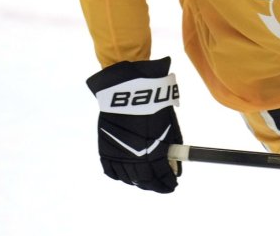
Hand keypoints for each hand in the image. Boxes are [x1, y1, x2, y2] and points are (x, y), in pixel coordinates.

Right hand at [86, 57, 182, 192]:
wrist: (128, 92)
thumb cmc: (153, 107)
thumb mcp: (168, 128)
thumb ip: (171, 149)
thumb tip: (174, 168)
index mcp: (154, 153)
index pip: (162, 177)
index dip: (168, 183)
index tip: (172, 186)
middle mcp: (135, 159)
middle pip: (145, 181)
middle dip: (155, 186)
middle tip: (160, 186)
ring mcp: (118, 156)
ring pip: (128, 178)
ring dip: (138, 182)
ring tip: (146, 182)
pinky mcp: (105, 150)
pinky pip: (111, 171)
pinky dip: (120, 176)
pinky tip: (127, 175)